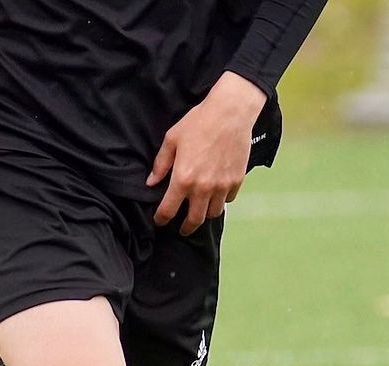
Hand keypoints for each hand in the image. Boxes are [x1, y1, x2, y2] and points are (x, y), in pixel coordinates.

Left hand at [147, 71, 266, 234]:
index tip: (160, 221)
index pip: (168, 210)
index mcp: (183, 179)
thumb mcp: (172, 140)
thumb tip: (152, 182)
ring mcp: (221, 186)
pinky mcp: (236, 181)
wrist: (230, 114)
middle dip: (186, 228)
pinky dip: (221, 200)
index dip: (161, 219)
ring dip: (204, 214)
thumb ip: (161, 164)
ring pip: (213, 213)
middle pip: (194, 220)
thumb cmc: (199, 123)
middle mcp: (202, 188)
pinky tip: (216, 193)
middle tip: (182, 229)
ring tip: (200, 209)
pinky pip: (227, 200)